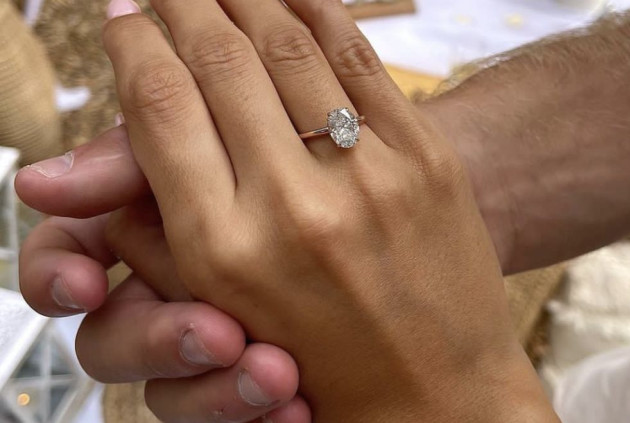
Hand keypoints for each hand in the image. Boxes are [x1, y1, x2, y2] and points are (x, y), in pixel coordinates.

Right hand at [16, 127, 310, 422]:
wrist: (390, 271)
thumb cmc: (298, 190)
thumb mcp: (230, 153)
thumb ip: (143, 159)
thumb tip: (41, 183)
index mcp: (145, 238)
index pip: (68, 258)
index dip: (57, 271)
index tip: (86, 283)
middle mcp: (166, 300)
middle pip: (110, 342)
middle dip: (155, 341)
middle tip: (217, 335)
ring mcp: (211, 350)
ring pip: (169, 397)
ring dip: (215, 394)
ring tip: (277, 375)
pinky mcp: (253, 393)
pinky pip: (235, 421)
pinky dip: (261, 416)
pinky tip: (298, 408)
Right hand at [102, 0, 555, 420]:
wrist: (440, 390)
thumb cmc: (323, 360)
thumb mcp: (219, 311)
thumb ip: (147, 235)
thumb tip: (52, 178)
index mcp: (223, 250)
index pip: (160, 108)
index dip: (134, 47)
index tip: (124, 17)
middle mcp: (293, 208)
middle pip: (218, 61)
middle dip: (181, 6)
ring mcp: (369, 177)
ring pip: (286, 45)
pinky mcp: (426, 161)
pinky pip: (359, 59)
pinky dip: (317, 10)